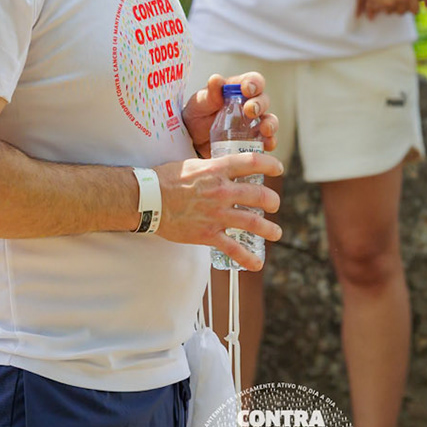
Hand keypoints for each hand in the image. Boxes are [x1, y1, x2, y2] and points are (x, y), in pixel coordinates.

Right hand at [153, 146, 284, 269]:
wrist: (148, 200)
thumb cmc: (166, 179)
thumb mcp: (193, 164)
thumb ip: (212, 167)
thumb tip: (223, 167)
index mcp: (217, 170)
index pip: (252, 163)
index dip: (270, 165)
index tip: (278, 168)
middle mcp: (221, 191)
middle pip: (259, 195)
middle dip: (272, 201)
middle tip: (274, 204)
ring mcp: (216, 214)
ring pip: (252, 223)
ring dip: (269, 229)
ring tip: (276, 233)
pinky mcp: (208, 234)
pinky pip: (233, 248)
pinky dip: (247, 258)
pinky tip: (257, 264)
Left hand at [181, 72, 280, 155]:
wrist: (192, 139)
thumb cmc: (198, 114)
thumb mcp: (199, 102)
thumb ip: (210, 93)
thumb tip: (216, 79)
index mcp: (238, 90)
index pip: (253, 81)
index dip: (254, 83)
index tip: (246, 89)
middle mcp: (250, 105)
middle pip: (264, 100)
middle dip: (260, 104)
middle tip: (249, 110)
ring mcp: (254, 124)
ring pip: (270, 121)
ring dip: (270, 124)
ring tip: (264, 130)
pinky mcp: (253, 141)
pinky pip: (267, 141)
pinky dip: (270, 142)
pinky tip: (267, 145)